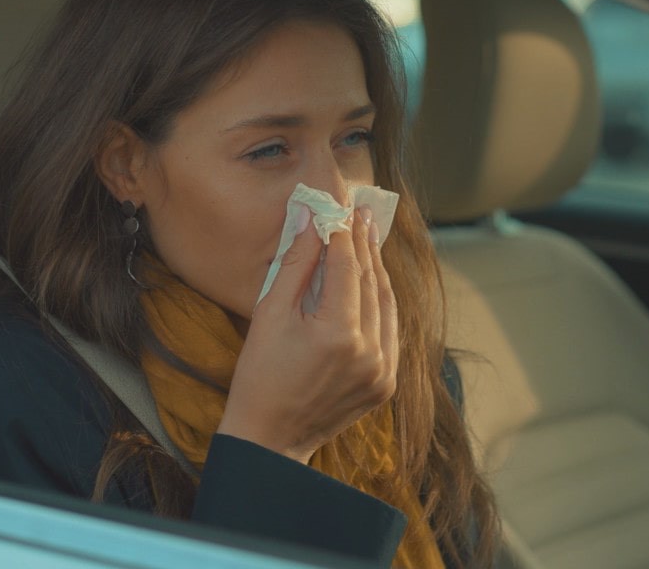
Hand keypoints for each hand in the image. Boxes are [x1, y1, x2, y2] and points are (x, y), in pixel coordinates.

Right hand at [217, 205, 398, 464]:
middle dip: (364, 246)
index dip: (343, 235)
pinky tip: (375, 283)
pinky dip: (383, 305)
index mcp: (337, 334)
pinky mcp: (385, 385)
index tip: (341, 209)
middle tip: (361, 214)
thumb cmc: (259, 376)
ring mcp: (382, 372)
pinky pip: (390, 333)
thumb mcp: (269, 315)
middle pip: (370, 283)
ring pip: (386, 306)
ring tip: (370, 240)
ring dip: (377, 271)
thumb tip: (309, 219)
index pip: (346, 268)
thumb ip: (294, 264)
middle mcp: (368, 353)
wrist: (269, 439)